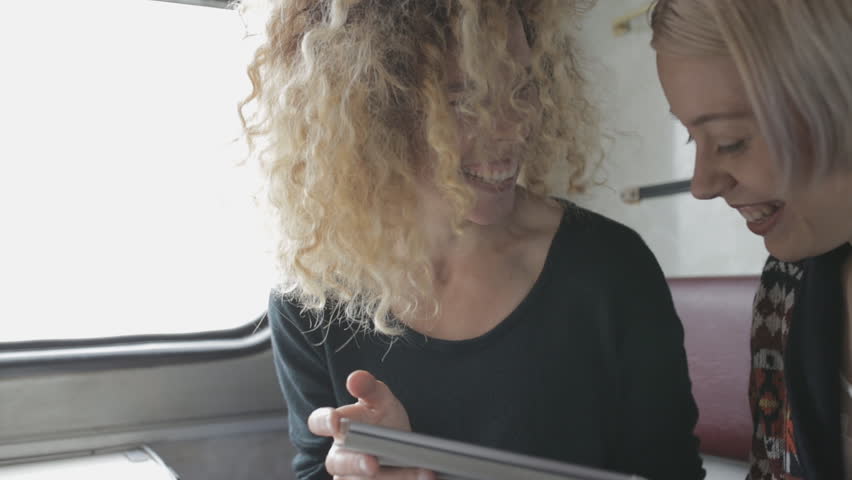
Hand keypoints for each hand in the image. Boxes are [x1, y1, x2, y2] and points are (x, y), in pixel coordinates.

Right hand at [308, 370, 434, 479]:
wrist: (402, 448)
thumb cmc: (383, 421)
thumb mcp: (381, 400)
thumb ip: (368, 387)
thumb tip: (355, 378)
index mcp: (338, 428)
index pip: (319, 422)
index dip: (323, 421)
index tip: (335, 420)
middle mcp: (340, 457)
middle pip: (339, 463)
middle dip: (356, 464)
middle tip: (373, 464)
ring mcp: (352, 479)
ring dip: (394, 478)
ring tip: (422, 472)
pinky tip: (424, 476)